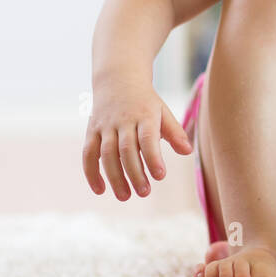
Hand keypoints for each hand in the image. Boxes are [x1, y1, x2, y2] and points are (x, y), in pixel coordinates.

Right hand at [82, 73, 193, 199]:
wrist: (118, 80)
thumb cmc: (146, 102)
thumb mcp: (163, 112)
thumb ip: (175, 132)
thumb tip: (188, 152)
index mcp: (144, 115)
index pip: (147, 138)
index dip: (153, 158)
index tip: (160, 176)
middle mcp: (123, 121)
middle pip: (126, 150)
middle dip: (134, 173)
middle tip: (144, 192)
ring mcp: (105, 126)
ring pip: (107, 154)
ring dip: (114, 177)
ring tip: (125, 196)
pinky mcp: (91, 131)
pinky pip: (88, 154)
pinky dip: (91, 172)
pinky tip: (100, 190)